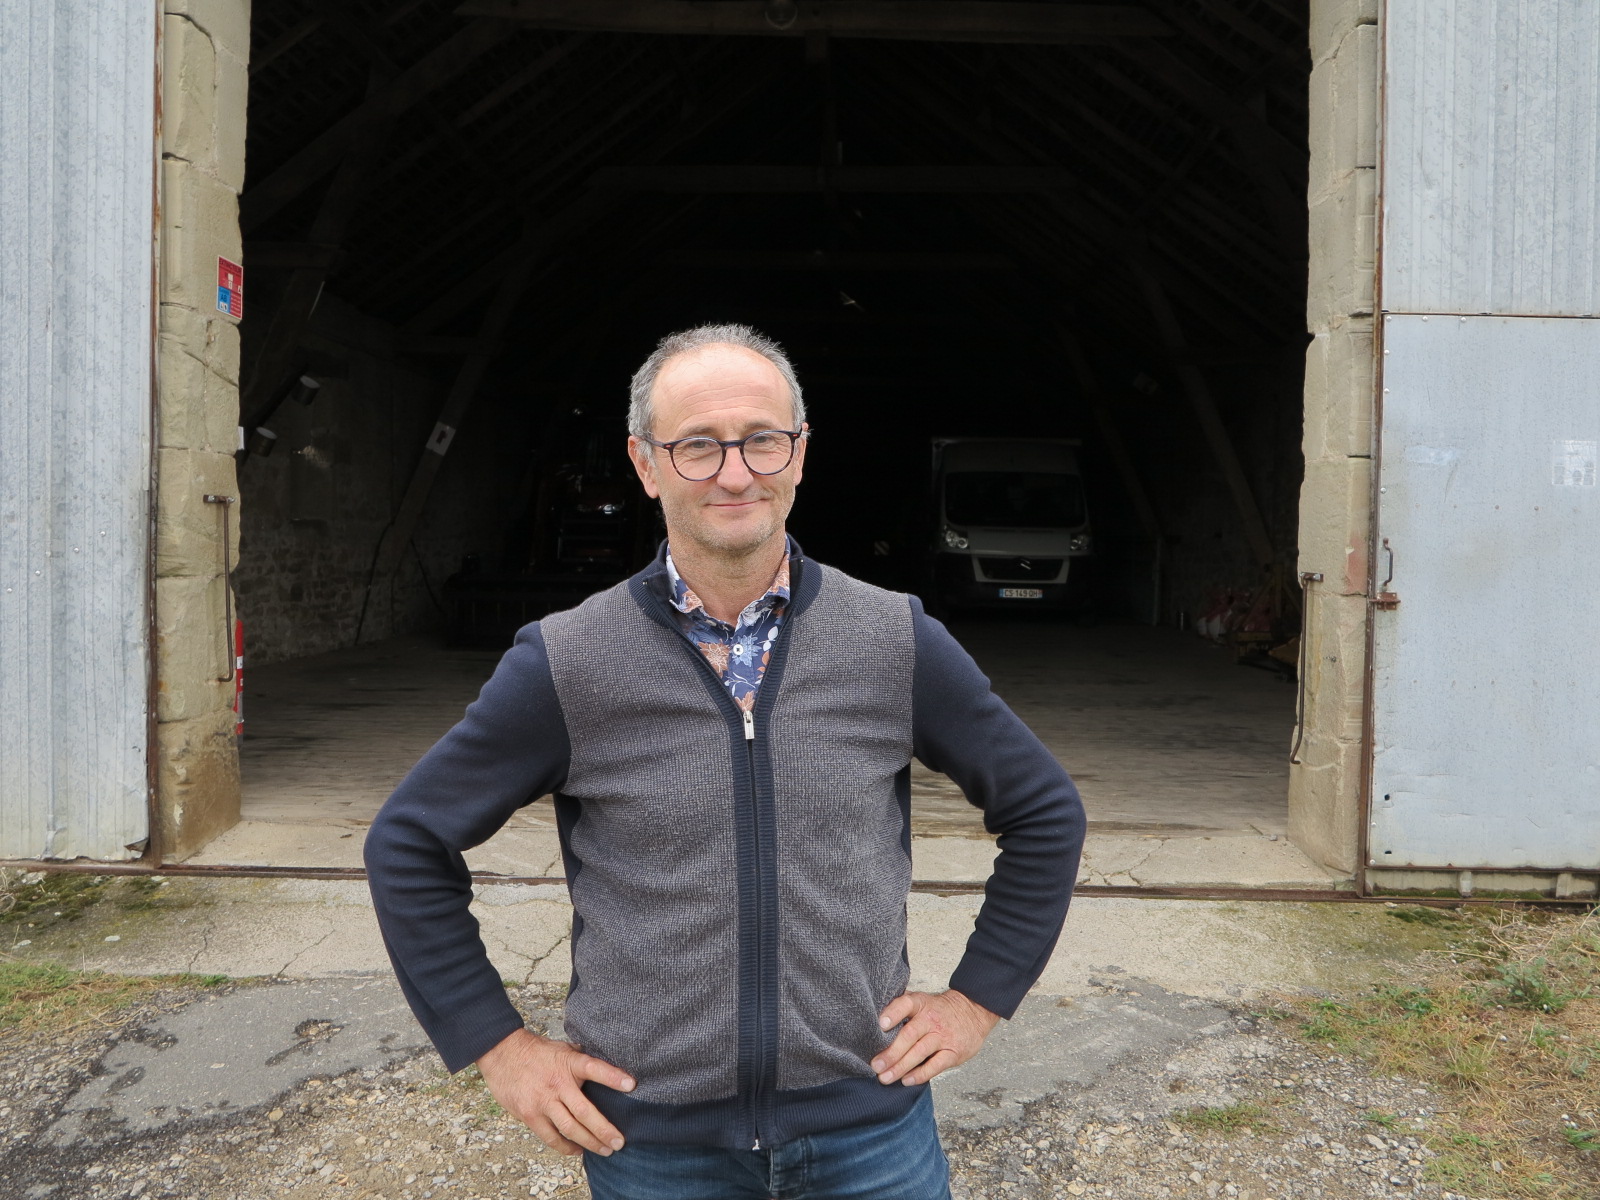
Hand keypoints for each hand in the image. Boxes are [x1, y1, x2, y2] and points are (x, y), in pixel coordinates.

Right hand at [476, 1028, 635, 1155]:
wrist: (502, 1053)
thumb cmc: (537, 1051)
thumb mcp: (563, 1048)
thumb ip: (582, 1058)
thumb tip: (607, 1060)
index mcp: (568, 1062)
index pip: (594, 1068)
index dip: (613, 1076)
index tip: (631, 1085)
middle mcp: (557, 1083)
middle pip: (585, 1111)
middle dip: (604, 1130)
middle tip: (619, 1142)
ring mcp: (542, 1101)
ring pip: (570, 1128)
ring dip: (589, 1142)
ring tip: (605, 1150)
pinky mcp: (529, 1115)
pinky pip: (550, 1137)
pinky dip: (565, 1146)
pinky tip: (578, 1150)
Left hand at [871, 989, 1000, 1085]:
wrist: (973, 1011)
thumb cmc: (939, 1010)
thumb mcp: (922, 1001)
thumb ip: (901, 1007)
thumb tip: (872, 1019)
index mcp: (921, 1003)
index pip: (905, 1004)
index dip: (893, 1013)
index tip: (880, 1024)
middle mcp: (931, 1019)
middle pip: (909, 1035)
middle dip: (891, 1053)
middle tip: (876, 1066)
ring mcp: (943, 1036)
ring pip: (919, 1052)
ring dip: (901, 1067)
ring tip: (885, 1078)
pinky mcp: (953, 1052)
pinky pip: (935, 1065)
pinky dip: (920, 1074)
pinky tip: (906, 1080)